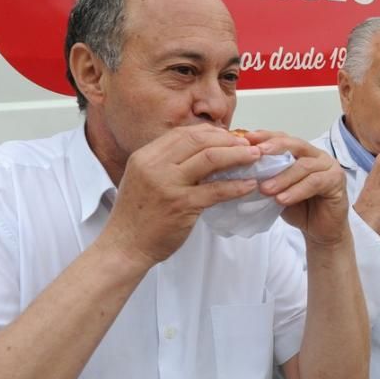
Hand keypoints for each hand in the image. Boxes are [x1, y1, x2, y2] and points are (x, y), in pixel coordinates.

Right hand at [103, 125, 262, 267]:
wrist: (124, 246)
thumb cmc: (137, 215)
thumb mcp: (143, 178)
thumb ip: (166, 163)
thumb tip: (200, 149)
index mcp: (146, 156)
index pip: (184, 133)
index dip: (212, 133)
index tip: (230, 138)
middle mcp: (155, 165)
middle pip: (200, 140)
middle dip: (229, 140)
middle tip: (249, 146)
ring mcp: (168, 184)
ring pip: (211, 158)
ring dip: (238, 156)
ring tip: (255, 158)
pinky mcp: (181, 205)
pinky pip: (216, 190)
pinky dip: (236, 186)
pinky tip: (249, 185)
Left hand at [248, 132, 349, 245]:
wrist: (319, 230)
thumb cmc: (298, 208)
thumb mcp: (278, 190)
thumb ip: (267, 177)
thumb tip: (242, 168)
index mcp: (302, 153)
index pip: (284, 138)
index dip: (266, 136)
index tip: (247, 138)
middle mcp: (317, 155)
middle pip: (296, 145)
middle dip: (275, 148)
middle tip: (257, 154)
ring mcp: (329, 166)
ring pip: (304, 166)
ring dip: (282, 177)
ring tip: (265, 189)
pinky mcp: (337, 181)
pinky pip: (315, 182)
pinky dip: (296, 191)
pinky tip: (282, 200)